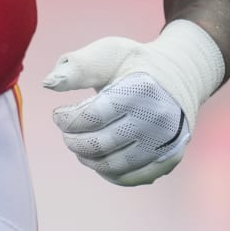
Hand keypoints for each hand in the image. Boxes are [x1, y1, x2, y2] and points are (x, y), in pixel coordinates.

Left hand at [44, 20, 223, 186]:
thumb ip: (78, 67)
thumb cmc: (136, 64)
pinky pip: (131, 177)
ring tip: (80, 144)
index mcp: (141, 89)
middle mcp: (158, 119)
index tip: (58, 114)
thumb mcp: (109, 52)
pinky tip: (99, 157)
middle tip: (66, 131)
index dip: (67, 120)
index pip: (92, 117)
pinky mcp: (169, 159)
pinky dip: (108, 172)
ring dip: (87, 158)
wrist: (182, 75)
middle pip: (100, 144)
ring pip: (114, 165)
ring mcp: (166, 143)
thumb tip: (48, 84)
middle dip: (73, 140)